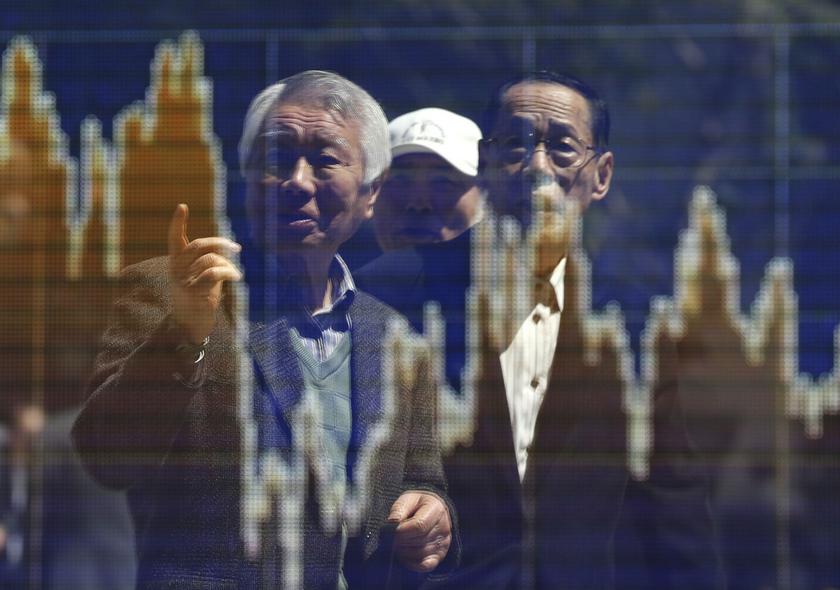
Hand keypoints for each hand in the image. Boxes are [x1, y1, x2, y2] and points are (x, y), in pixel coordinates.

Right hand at [168, 204, 241, 343]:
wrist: (189, 325)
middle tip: (237, 248)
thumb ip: (208, 261)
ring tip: (235, 273)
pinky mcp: (193, 292)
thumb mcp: (201, 276)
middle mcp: (176, 269)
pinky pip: (213, 273)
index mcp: (176, 262)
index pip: (174, 238)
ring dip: (227, 264)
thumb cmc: (198, 298)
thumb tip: (225, 248)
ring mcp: (183, 281)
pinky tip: (236, 276)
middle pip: (198, 245)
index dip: (178, 222)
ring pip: (210, 259)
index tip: (182, 206)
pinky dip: (229, 272)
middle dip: (220, 243)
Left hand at [388, 491, 451, 572]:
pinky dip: (412, 564)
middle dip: (401, 542)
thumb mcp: (407, 500)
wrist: (431, 510)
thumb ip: (399, 510)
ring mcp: (444, 542)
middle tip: (390, 539)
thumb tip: (392, 523)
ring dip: (404, 552)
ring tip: (396, 545)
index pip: (419, 526)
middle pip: (419, 541)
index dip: (401, 532)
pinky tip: (404, 557)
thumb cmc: (416, 505)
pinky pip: (425, 566)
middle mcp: (444, 527)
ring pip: (420, 554)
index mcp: (436, 509)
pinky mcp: (440, 555)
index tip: (390, 532)